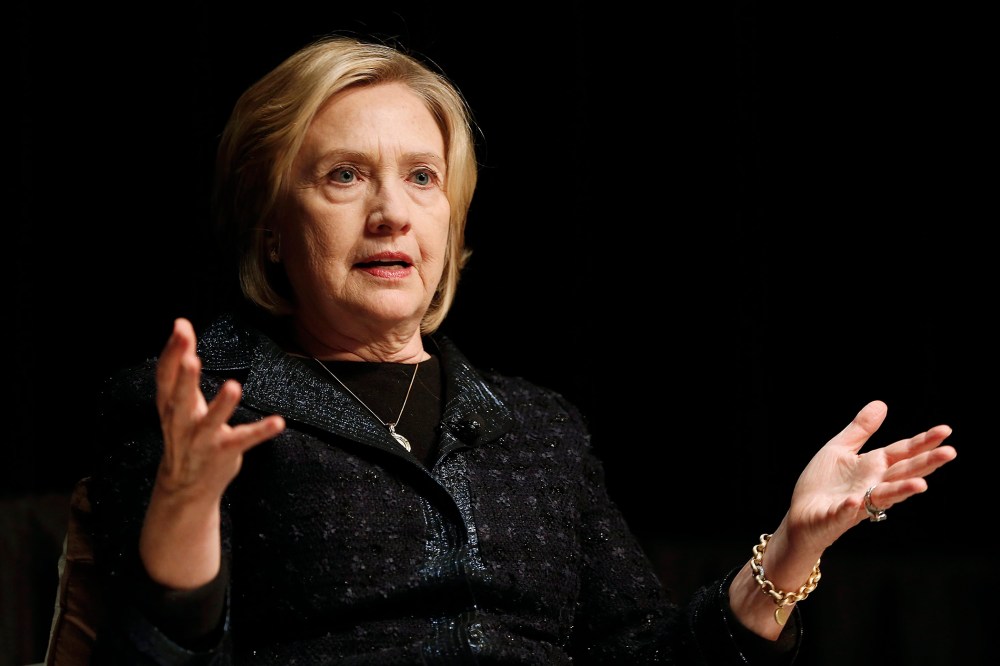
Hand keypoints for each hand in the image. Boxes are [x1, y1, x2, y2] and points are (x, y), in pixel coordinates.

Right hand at [140, 317, 285, 587]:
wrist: (185, 489)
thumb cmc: (184, 433)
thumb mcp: (178, 401)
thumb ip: (181, 366)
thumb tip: (181, 325)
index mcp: (169, 407)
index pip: (165, 378)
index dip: (171, 353)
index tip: (181, 328)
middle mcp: (181, 424)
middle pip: (180, 400)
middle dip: (185, 380)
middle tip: (191, 358)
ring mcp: (202, 441)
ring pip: (209, 423)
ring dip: (221, 406)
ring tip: (234, 386)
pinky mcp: (224, 454)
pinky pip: (243, 441)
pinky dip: (260, 432)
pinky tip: (279, 422)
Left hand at [788, 399, 955, 552]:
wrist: (801, 514)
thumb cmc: (823, 483)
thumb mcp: (840, 449)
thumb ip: (861, 430)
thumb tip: (882, 404)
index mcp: (874, 467)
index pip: (903, 452)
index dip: (923, 442)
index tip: (945, 430)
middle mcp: (872, 486)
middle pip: (902, 473)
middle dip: (925, 465)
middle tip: (950, 453)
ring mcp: (857, 503)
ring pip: (883, 497)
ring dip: (900, 491)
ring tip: (920, 485)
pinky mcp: (834, 516)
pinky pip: (843, 512)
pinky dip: (849, 508)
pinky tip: (854, 501)